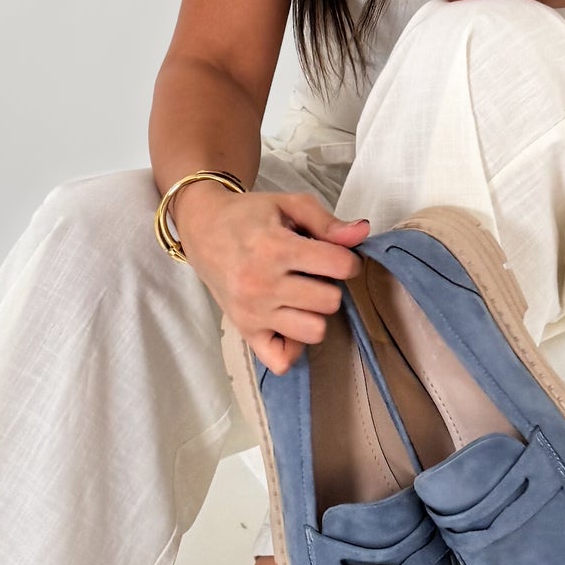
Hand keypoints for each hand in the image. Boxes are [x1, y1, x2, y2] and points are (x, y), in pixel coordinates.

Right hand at [176, 184, 370, 375]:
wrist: (203, 229)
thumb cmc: (248, 216)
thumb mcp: (288, 205)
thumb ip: (327, 221)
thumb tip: (362, 233)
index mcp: (275, 248)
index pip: (339, 265)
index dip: (348, 260)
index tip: (335, 255)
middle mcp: (262, 285)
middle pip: (330, 301)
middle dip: (329, 285)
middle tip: (311, 273)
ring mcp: (252, 313)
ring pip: (314, 331)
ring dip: (314, 313)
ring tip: (300, 295)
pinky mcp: (245, 332)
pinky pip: (282, 360)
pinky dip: (292, 345)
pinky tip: (289, 320)